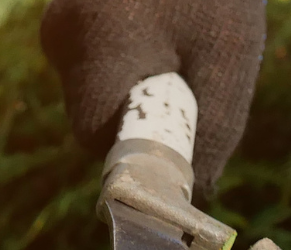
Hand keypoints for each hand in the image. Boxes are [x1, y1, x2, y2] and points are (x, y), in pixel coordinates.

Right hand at [41, 0, 265, 199]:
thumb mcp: (230, 54)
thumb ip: (213, 129)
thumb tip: (197, 191)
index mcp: (91, 47)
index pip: (95, 137)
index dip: (139, 149)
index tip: (179, 140)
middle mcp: (60, 34)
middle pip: (93, 111)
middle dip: (144, 110)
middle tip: (196, 76)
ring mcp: (59, 18)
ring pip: (96, 82)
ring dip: (142, 78)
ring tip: (187, 32)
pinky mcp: (72, 9)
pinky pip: (99, 55)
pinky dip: (136, 53)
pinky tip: (168, 19)